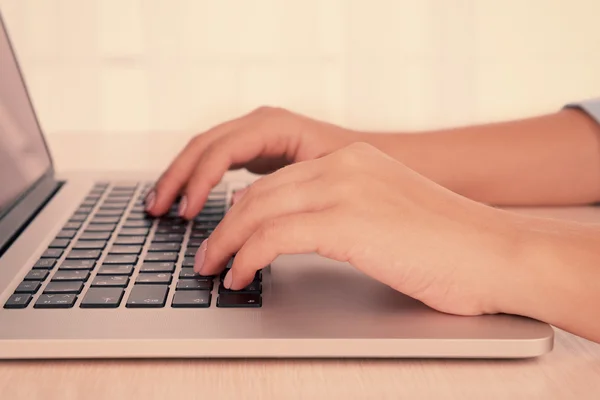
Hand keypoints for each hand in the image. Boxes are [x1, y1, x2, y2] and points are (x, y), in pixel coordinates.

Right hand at [146, 106, 363, 217]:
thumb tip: (238, 209)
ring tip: (160, 206)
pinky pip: (219, 159)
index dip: (200, 182)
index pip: (222, 151)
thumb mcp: (322, 178)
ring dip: (181, 177)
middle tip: (158, 211)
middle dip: (178, 177)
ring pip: (207, 150)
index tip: (188, 213)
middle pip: (205, 145)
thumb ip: (281, 191)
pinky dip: (200, 179)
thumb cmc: (362, 171)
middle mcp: (263, 124)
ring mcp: (260, 134)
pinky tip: (191, 200)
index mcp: (275, 126)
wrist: (387, 162)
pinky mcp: (261, 150)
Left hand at [194, 142, 518, 315]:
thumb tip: (298, 234)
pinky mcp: (349, 221)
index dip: (243, 210)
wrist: (498, 256)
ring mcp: (347, 189)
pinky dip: (248, 256)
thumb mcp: (386, 214)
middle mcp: (345, 165)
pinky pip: (275, 236)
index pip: (278, 181)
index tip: (226, 234)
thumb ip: (342, 212)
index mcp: (353, 160)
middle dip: (224, 227)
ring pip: (258, 211)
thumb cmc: (449, 247)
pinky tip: (241, 275)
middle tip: (207, 255)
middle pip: (260, 193)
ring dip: (227, 243)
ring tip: (213, 269)